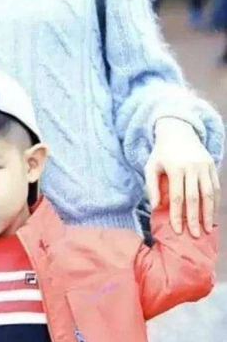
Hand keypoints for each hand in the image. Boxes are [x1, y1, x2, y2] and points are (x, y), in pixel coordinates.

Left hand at [145, 117, 219, 236]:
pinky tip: (212, 214)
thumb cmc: (162, 152)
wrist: (177, 131)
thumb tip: (155, 207)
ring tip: (208, 229)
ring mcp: (204, 166)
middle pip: (195, 198)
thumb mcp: (151, 165)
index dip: (178, 215)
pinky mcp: (212, 165)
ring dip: (209, 213)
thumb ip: (151, 186)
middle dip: (195, 219)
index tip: (178, 230)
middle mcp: (191, 167)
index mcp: (175, 167)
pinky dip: (215, 202)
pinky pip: (216, 187)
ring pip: (209, 194)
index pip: (177, 197)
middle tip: (196, 236)